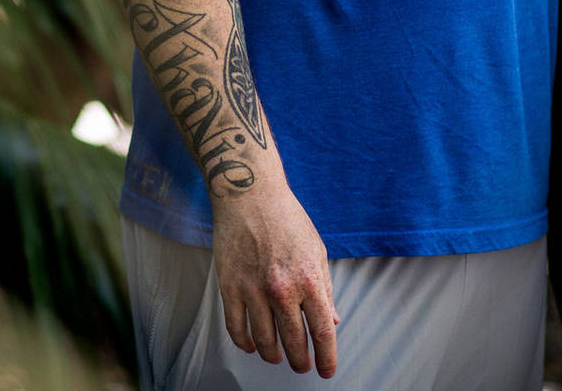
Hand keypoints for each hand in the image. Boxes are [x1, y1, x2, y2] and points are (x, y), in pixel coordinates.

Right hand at [212, 186, 338, 377]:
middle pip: (294, 342)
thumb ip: (324, 287)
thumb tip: (331, 319)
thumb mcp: (317, 250)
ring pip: (264, 340)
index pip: (323, 331)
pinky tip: (251, 345)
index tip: (326, 370)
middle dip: (301, 361)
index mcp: (309, 279)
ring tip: (277, 357)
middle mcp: (282, 289)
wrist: (250, 193)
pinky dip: (244, 342)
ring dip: (273, 355)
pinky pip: (236, 326)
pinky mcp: (229, 285)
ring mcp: (253, 289)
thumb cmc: (286, 218)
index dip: (326, 357)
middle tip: (302, 366)